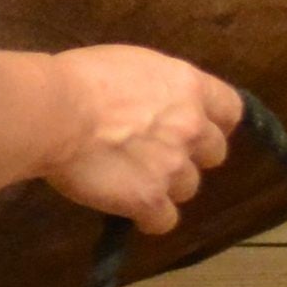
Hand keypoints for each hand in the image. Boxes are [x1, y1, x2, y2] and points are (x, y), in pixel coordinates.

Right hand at [42, 44, 243, 226]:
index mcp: (189, 86)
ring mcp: (174, 165)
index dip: (216, 124)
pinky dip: (148, 219)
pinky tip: (129, 212)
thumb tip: (152, 106)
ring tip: (132, 181)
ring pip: (188, 187)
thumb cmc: (79, 78)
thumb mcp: (131, 66)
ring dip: (166, 187)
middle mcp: (192, 126)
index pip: (230, 110)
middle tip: (158, 156)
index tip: (199, 130)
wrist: (55, 111)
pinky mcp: (149, 198)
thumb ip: (156, 90)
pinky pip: (164, 221)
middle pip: (215, 153)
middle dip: (191, 156)